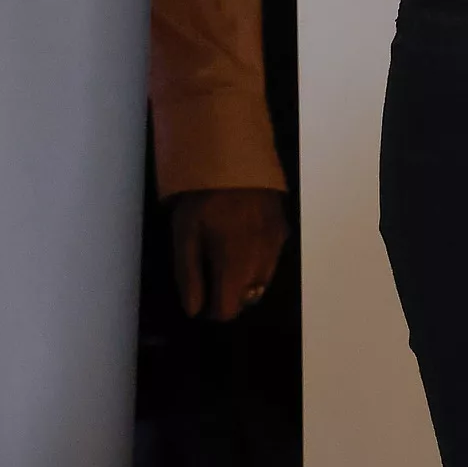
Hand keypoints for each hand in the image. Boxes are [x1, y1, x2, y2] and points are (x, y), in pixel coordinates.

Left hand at [166, 188, 291, 321]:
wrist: (234, 155)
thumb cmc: (203, 197)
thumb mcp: (184, 236)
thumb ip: (189, 277)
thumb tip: (194, 310)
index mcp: (235, 266)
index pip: (228, 310)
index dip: (211, 310)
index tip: (200, 298)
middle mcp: (262, 262)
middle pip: (248, 299)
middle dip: (229, 296)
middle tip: (209, 274)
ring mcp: (276, 245)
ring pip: (263, 282)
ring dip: (245, 281)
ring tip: (226, 258)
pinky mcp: (282, 229)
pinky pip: (272, 259)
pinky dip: (258, 261)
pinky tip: (243, 241)